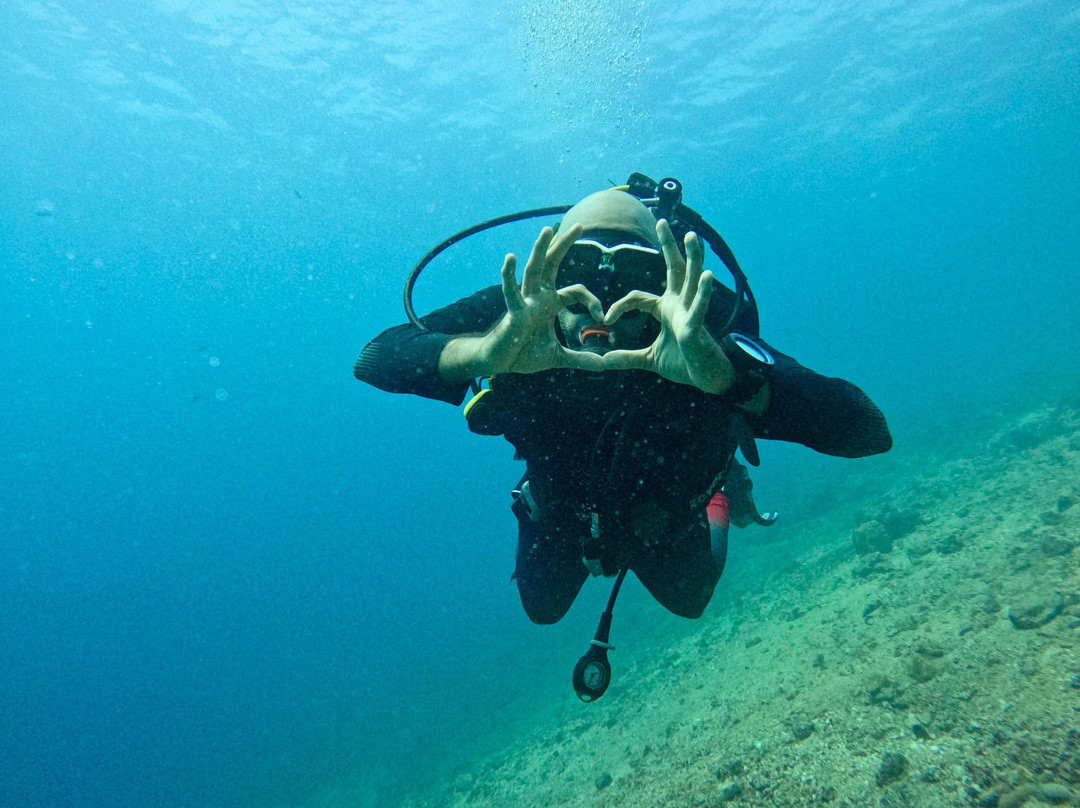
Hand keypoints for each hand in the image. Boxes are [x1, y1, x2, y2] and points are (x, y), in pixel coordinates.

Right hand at [438, 224, 606, 380]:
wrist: (501, 363)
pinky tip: (510, 258)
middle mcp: (538, 296)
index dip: (593, 301)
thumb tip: (603, 365)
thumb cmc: (524, 353)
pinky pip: (511, 292)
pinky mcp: (513, 312)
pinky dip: (509, 275)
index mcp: (550, 303)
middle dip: (564, 245)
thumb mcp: (559, 357)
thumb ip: (581, 359)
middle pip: (552, 264)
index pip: (577, 291)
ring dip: (540, 250)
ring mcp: (525, 302)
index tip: (604, 317)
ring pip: (533, 270)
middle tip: (579, 225)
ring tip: (546, 230)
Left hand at [601, 220, 734, 394]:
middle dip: (669, 245)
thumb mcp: (649, 360)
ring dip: (693, 257)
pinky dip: (704, 291)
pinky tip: (708, 276)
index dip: (619, 306)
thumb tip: (604, 361)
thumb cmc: (684, 363)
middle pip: (675, 269)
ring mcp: (690, 313)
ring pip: (693, 279)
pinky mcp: (697, 327)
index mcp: (667, 309)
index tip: (605, 319)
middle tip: (662, 221)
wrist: (707, 379)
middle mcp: (680, 304)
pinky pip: (700, 307)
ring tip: (693, 236)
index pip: (638, 297)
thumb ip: (628, 358)